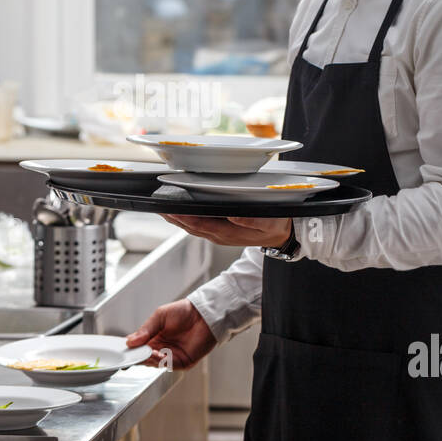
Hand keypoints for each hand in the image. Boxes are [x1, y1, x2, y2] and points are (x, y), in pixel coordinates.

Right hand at [125, 298, 217, 370]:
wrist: (204, 314)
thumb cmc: (183, 311)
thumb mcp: (159, 316)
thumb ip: (145, 330)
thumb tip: (130, 341)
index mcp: (153, 338)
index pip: (138, 348)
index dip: (130, 351)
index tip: (121, 352)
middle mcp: (161, 349)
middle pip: (144, 358)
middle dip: (138, 356)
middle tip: (133, 352)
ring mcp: (171, 356)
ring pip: (154, 363)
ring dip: (149, 359)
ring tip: (147, 351)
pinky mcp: (182, 362)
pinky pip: (168, 365)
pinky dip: (161, 362)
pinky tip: (158, 354)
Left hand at [158, 214, 293, 248]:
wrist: (283, 235)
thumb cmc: (275, 226)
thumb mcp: (269, 223)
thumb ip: (252, 221)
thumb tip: (234, 216)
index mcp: (228, 232)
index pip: (200, 224)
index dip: (184, 217)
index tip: (171, 208)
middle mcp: (219, 234)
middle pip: (190, 226)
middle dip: (173, 217)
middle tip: (158, 205)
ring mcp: (218, 233)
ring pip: (191, 227)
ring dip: (176, 218)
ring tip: (162, 207)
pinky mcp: (219, 230)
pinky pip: (197, 225)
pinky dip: (185, 218)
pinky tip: (179, 211)